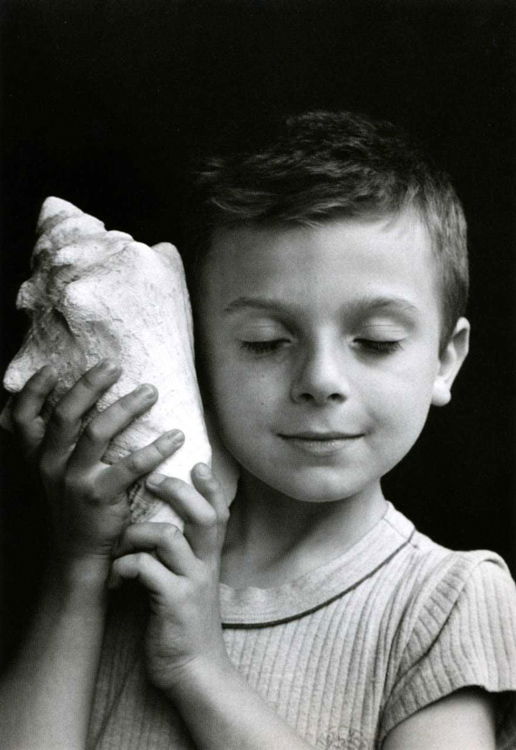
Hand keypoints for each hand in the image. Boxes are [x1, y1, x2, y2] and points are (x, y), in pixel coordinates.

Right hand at [10, 360, 184, 585]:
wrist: (77, 552)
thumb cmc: (72, 502)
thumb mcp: (53, 472)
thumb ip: (55, 440)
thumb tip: (74, 395)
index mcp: (37, 455)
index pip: (21, 418)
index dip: (33, 391)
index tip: (51, 368)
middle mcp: (50, 464)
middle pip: (65, 415)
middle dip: (89, 385)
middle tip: (114, 365)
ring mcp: (74, 481)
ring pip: (97, 432)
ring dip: (126, 407)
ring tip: (150, 392)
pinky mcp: (100, 497)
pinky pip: (131, 466)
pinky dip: (156, 448)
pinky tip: (176, 437)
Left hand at [110, 463, 229, 693]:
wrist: (195, 672)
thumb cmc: (184, 624)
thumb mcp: (191, 584)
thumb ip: (182, 556)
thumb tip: (158, 527)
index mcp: (209, 559)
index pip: (219, 513)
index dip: (211, 486)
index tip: (198, 461)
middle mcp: (205, 566)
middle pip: (203, 515)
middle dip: (179, 491)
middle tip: (155, 479)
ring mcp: (192, 583)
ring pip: (169, 536)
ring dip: (138, 533)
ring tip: (122, 542)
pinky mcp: (174, 602)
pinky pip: (146, 568)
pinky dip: (126, 565)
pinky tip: (117, 576)